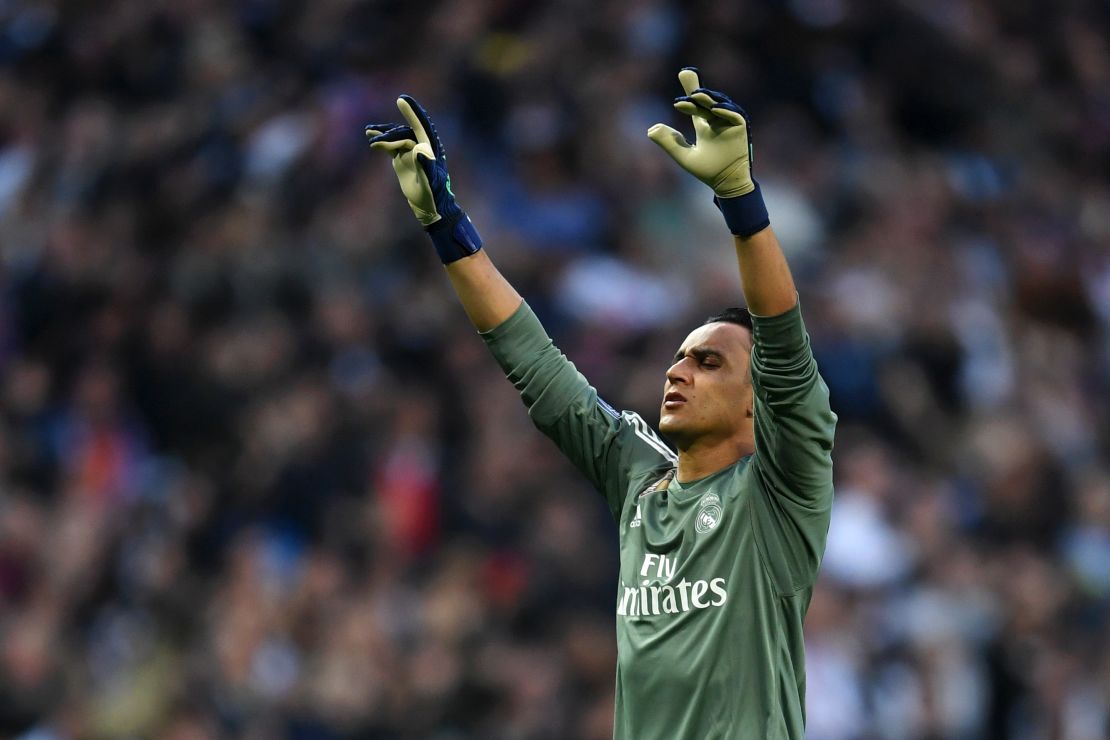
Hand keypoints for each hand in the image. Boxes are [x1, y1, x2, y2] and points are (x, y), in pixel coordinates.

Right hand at [365, 95, 481, 262]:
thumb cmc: (434, 196)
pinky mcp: (403, 158)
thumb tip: (419, 149)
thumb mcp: (430, 183)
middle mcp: (422, 147)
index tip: (401, 99)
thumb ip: (426, 167)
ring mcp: (411, 151)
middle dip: (389, 134)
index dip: (412, 113)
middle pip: (404, 132)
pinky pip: (391, 146)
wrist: (431, 207)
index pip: (421, 126)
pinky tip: (370, 137)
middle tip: (375, 141)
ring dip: (383, 134)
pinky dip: (381, 141)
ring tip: (369, 132)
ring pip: (396, 137)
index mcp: (431, 149)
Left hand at [648, 68, 768, 236]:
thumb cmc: (707, 170)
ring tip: (696, 95)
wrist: (725, 184)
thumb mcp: (684, 155)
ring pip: (721, 104)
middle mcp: (718, 120)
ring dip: (709, 98)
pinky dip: (726, 110)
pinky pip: (735, 115)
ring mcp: (730, 123)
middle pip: (708, 99)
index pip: (697, 105)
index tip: (675, 102)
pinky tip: (714, 109)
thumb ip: (669, 142)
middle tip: (685, 75)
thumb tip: (651, 128)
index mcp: (706, 124)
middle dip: (697, 88)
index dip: (687, 99)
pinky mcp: (741, 129)